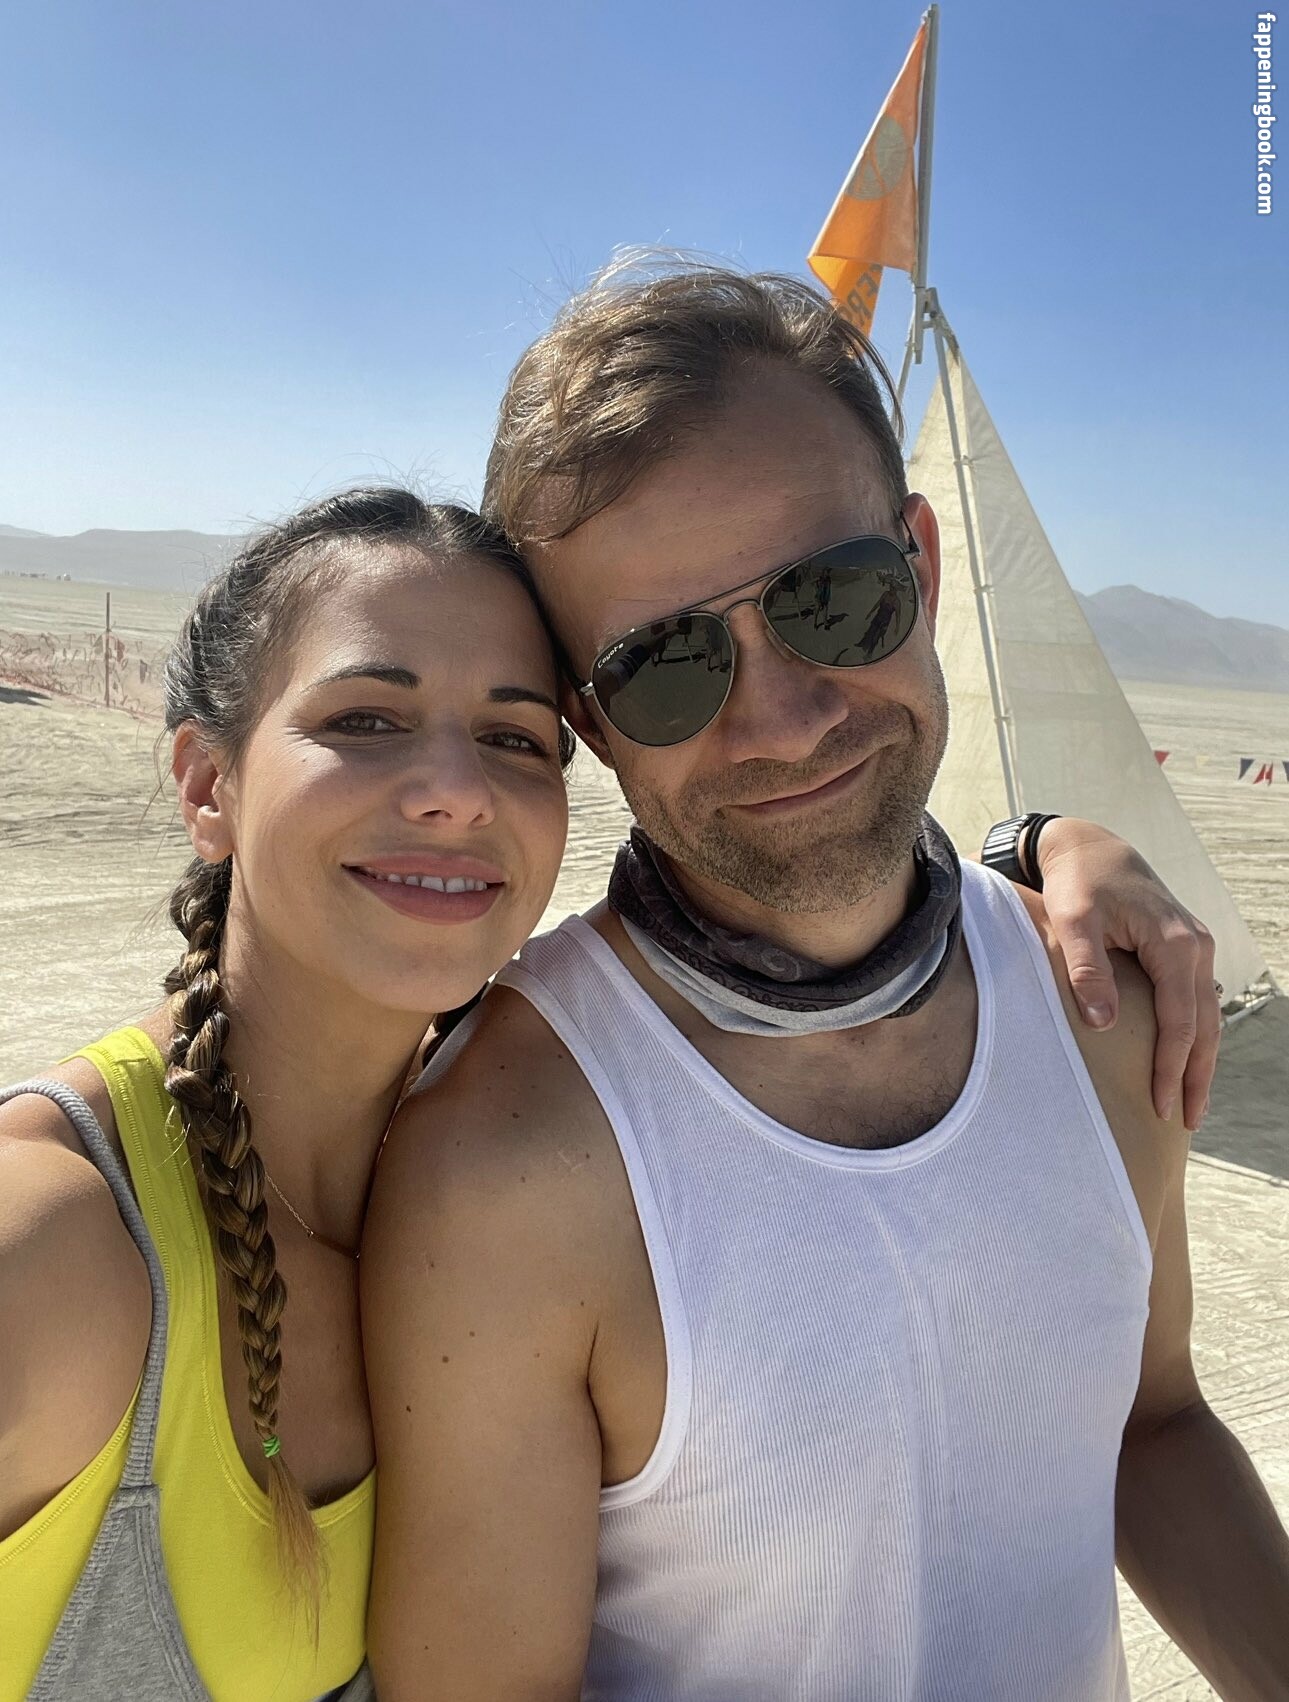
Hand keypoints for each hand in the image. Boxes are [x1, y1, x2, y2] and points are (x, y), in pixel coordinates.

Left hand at [1032, 818, 1218, 1129]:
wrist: (1091, 848)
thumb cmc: (1079, 883)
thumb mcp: (1074, 921)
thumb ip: (1088, 969)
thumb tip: (1103, 1023)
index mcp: (1176, 944)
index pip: (1180, 1020)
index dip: (1171, 1066)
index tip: (1161, 1105)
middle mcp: (1197, 946)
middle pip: (1204, 1025)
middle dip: (1196, 1075)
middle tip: (1186, 1120)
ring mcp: (1196, 947)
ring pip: (1206, 1015)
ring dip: (1200, 1059)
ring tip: (1189, 1103)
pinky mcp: (1184, 949)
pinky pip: (1196, 1001)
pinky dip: (1194, 1034)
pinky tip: (1183, 1060)